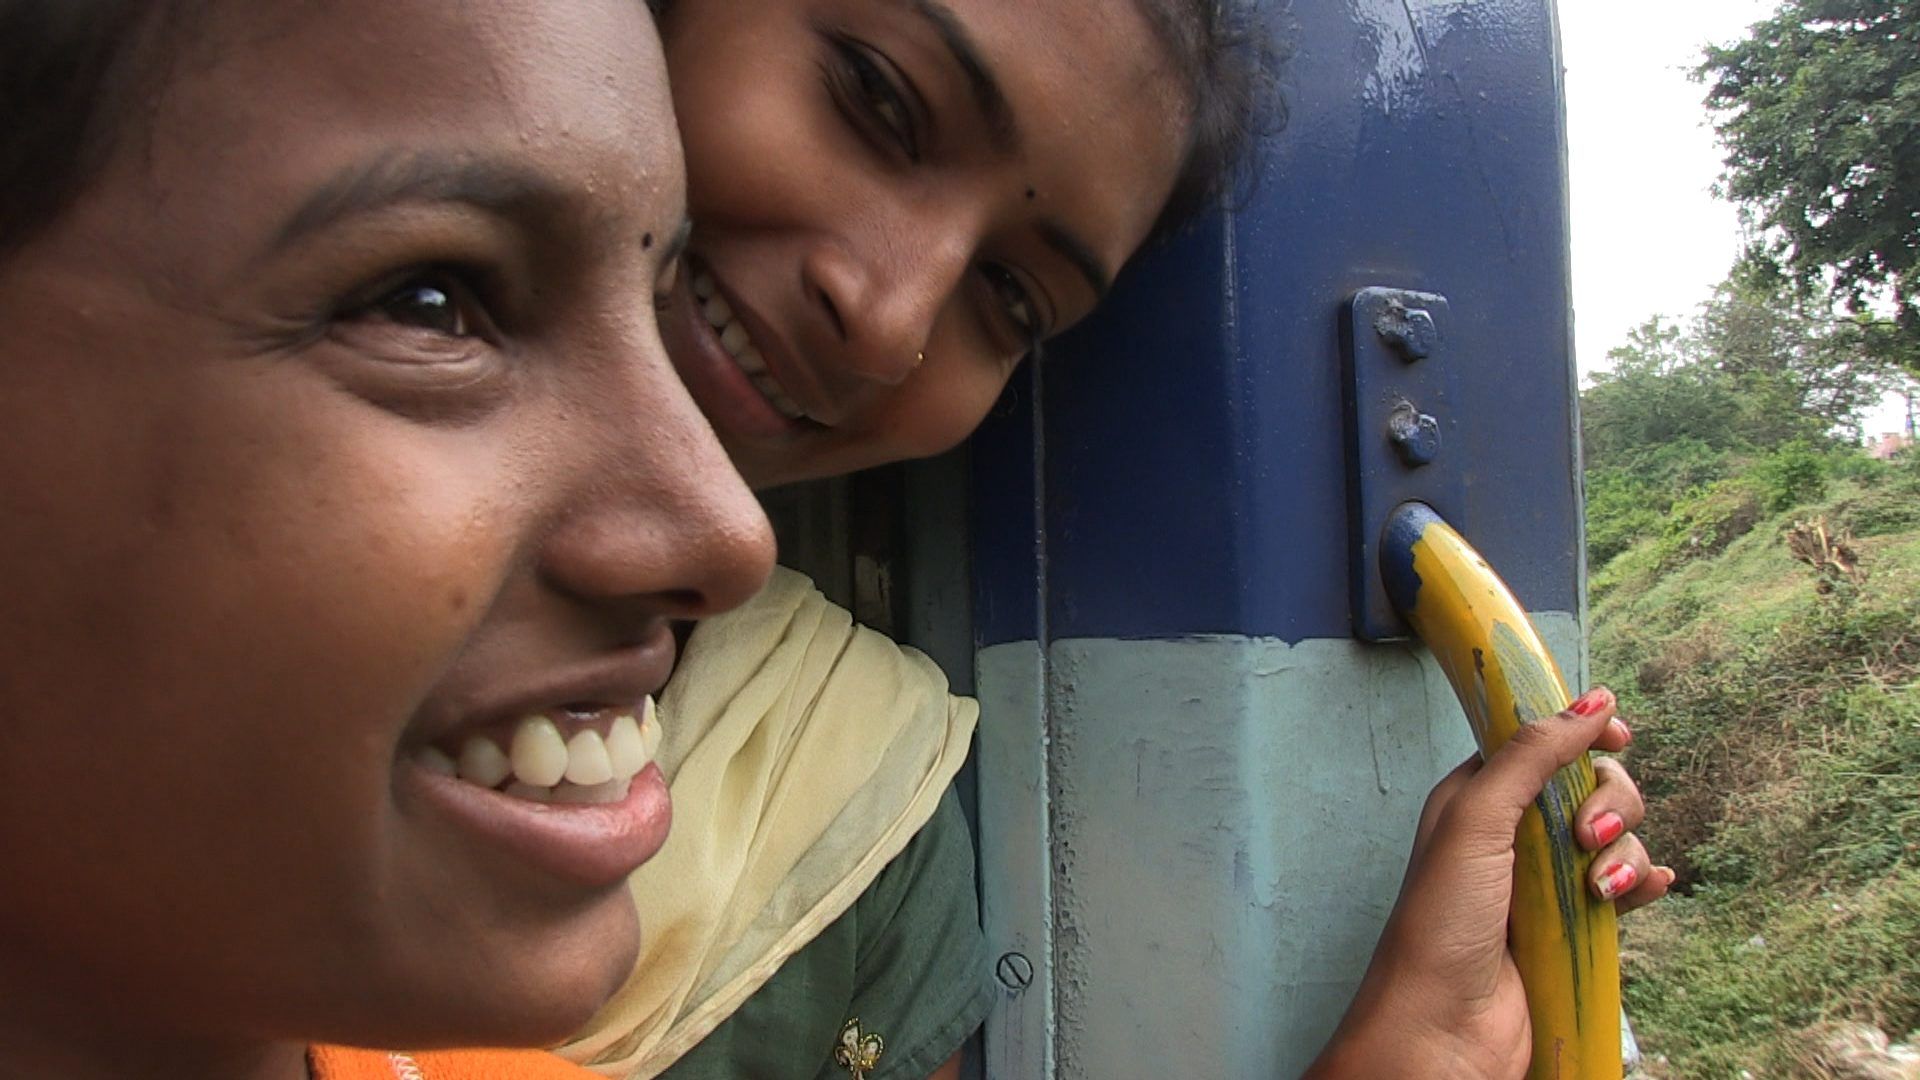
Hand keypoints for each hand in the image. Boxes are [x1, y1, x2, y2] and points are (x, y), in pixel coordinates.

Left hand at [1305, 687, 1671, 1078]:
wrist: (1445, 1029)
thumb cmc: (1442, 922)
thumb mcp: (1476, 820)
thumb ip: (1530, 755)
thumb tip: (1590, 700)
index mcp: (1477, 797)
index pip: (1541, 743)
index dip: (1582, 735)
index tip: (1617, 738)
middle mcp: (1511, 833)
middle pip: (1590, 786)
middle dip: (1609, 803)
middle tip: (1587, 837)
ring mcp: (1545, 881)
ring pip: (1615, 837)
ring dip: (1624, 853)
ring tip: (1601, 890)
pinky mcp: (1573, 925)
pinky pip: (1625, 888)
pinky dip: (1641, 883)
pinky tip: (1647, 891)